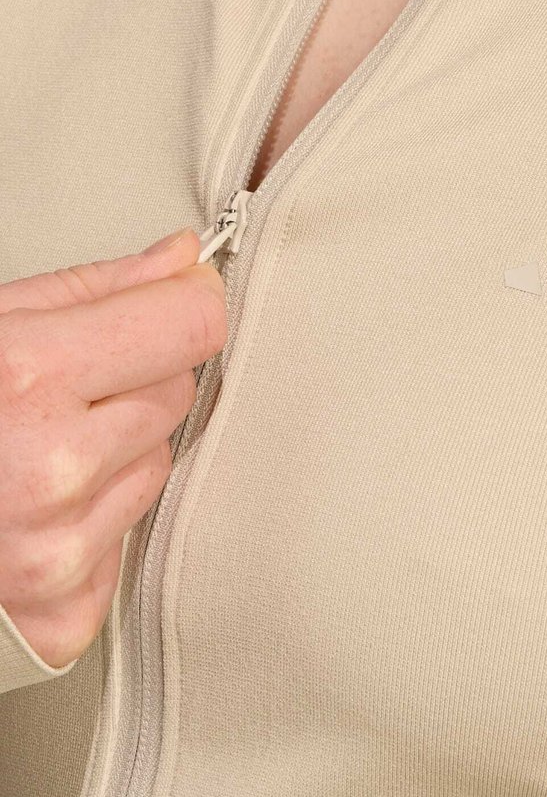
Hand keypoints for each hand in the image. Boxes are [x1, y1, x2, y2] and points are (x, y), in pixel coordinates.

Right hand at [0, 228, 225, 669]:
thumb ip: (97, 288)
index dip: (186, 302)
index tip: (178, 298)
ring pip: (158, 464)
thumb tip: (180, 259)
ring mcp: (58, 550)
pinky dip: (93, 521)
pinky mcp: (64, 613)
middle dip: (136, 378)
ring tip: (33, 450)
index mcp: (29, 377)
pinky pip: (128, 539)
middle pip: (177, 391)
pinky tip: (32, 509)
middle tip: (61, 389)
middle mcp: (50, 468)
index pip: (190, 324)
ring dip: (116, 451)